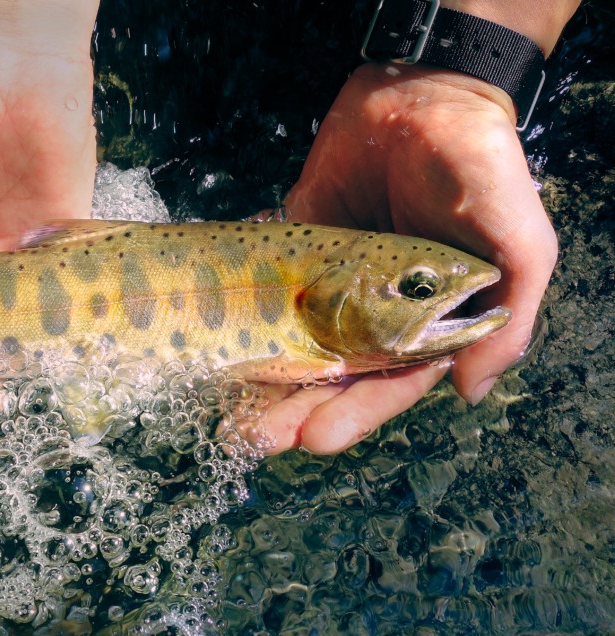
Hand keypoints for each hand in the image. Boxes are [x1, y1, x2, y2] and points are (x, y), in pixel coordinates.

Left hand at [251, 63, 556, 454]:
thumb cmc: (480, 169)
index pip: (388, 384)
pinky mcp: (297, 250)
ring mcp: (332, 284)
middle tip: (256, 437)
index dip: (353, 414)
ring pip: (293, 344)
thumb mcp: (518, 241)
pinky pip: (267, 293)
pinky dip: (244, 323)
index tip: (312, 439)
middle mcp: (375, 313)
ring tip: (230, 414)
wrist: (422, 95)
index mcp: (427, 323)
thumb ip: (507, 316)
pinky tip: (216, 351)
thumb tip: (472, 391)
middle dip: (296, 410)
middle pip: (331, 376)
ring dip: (264, 381)